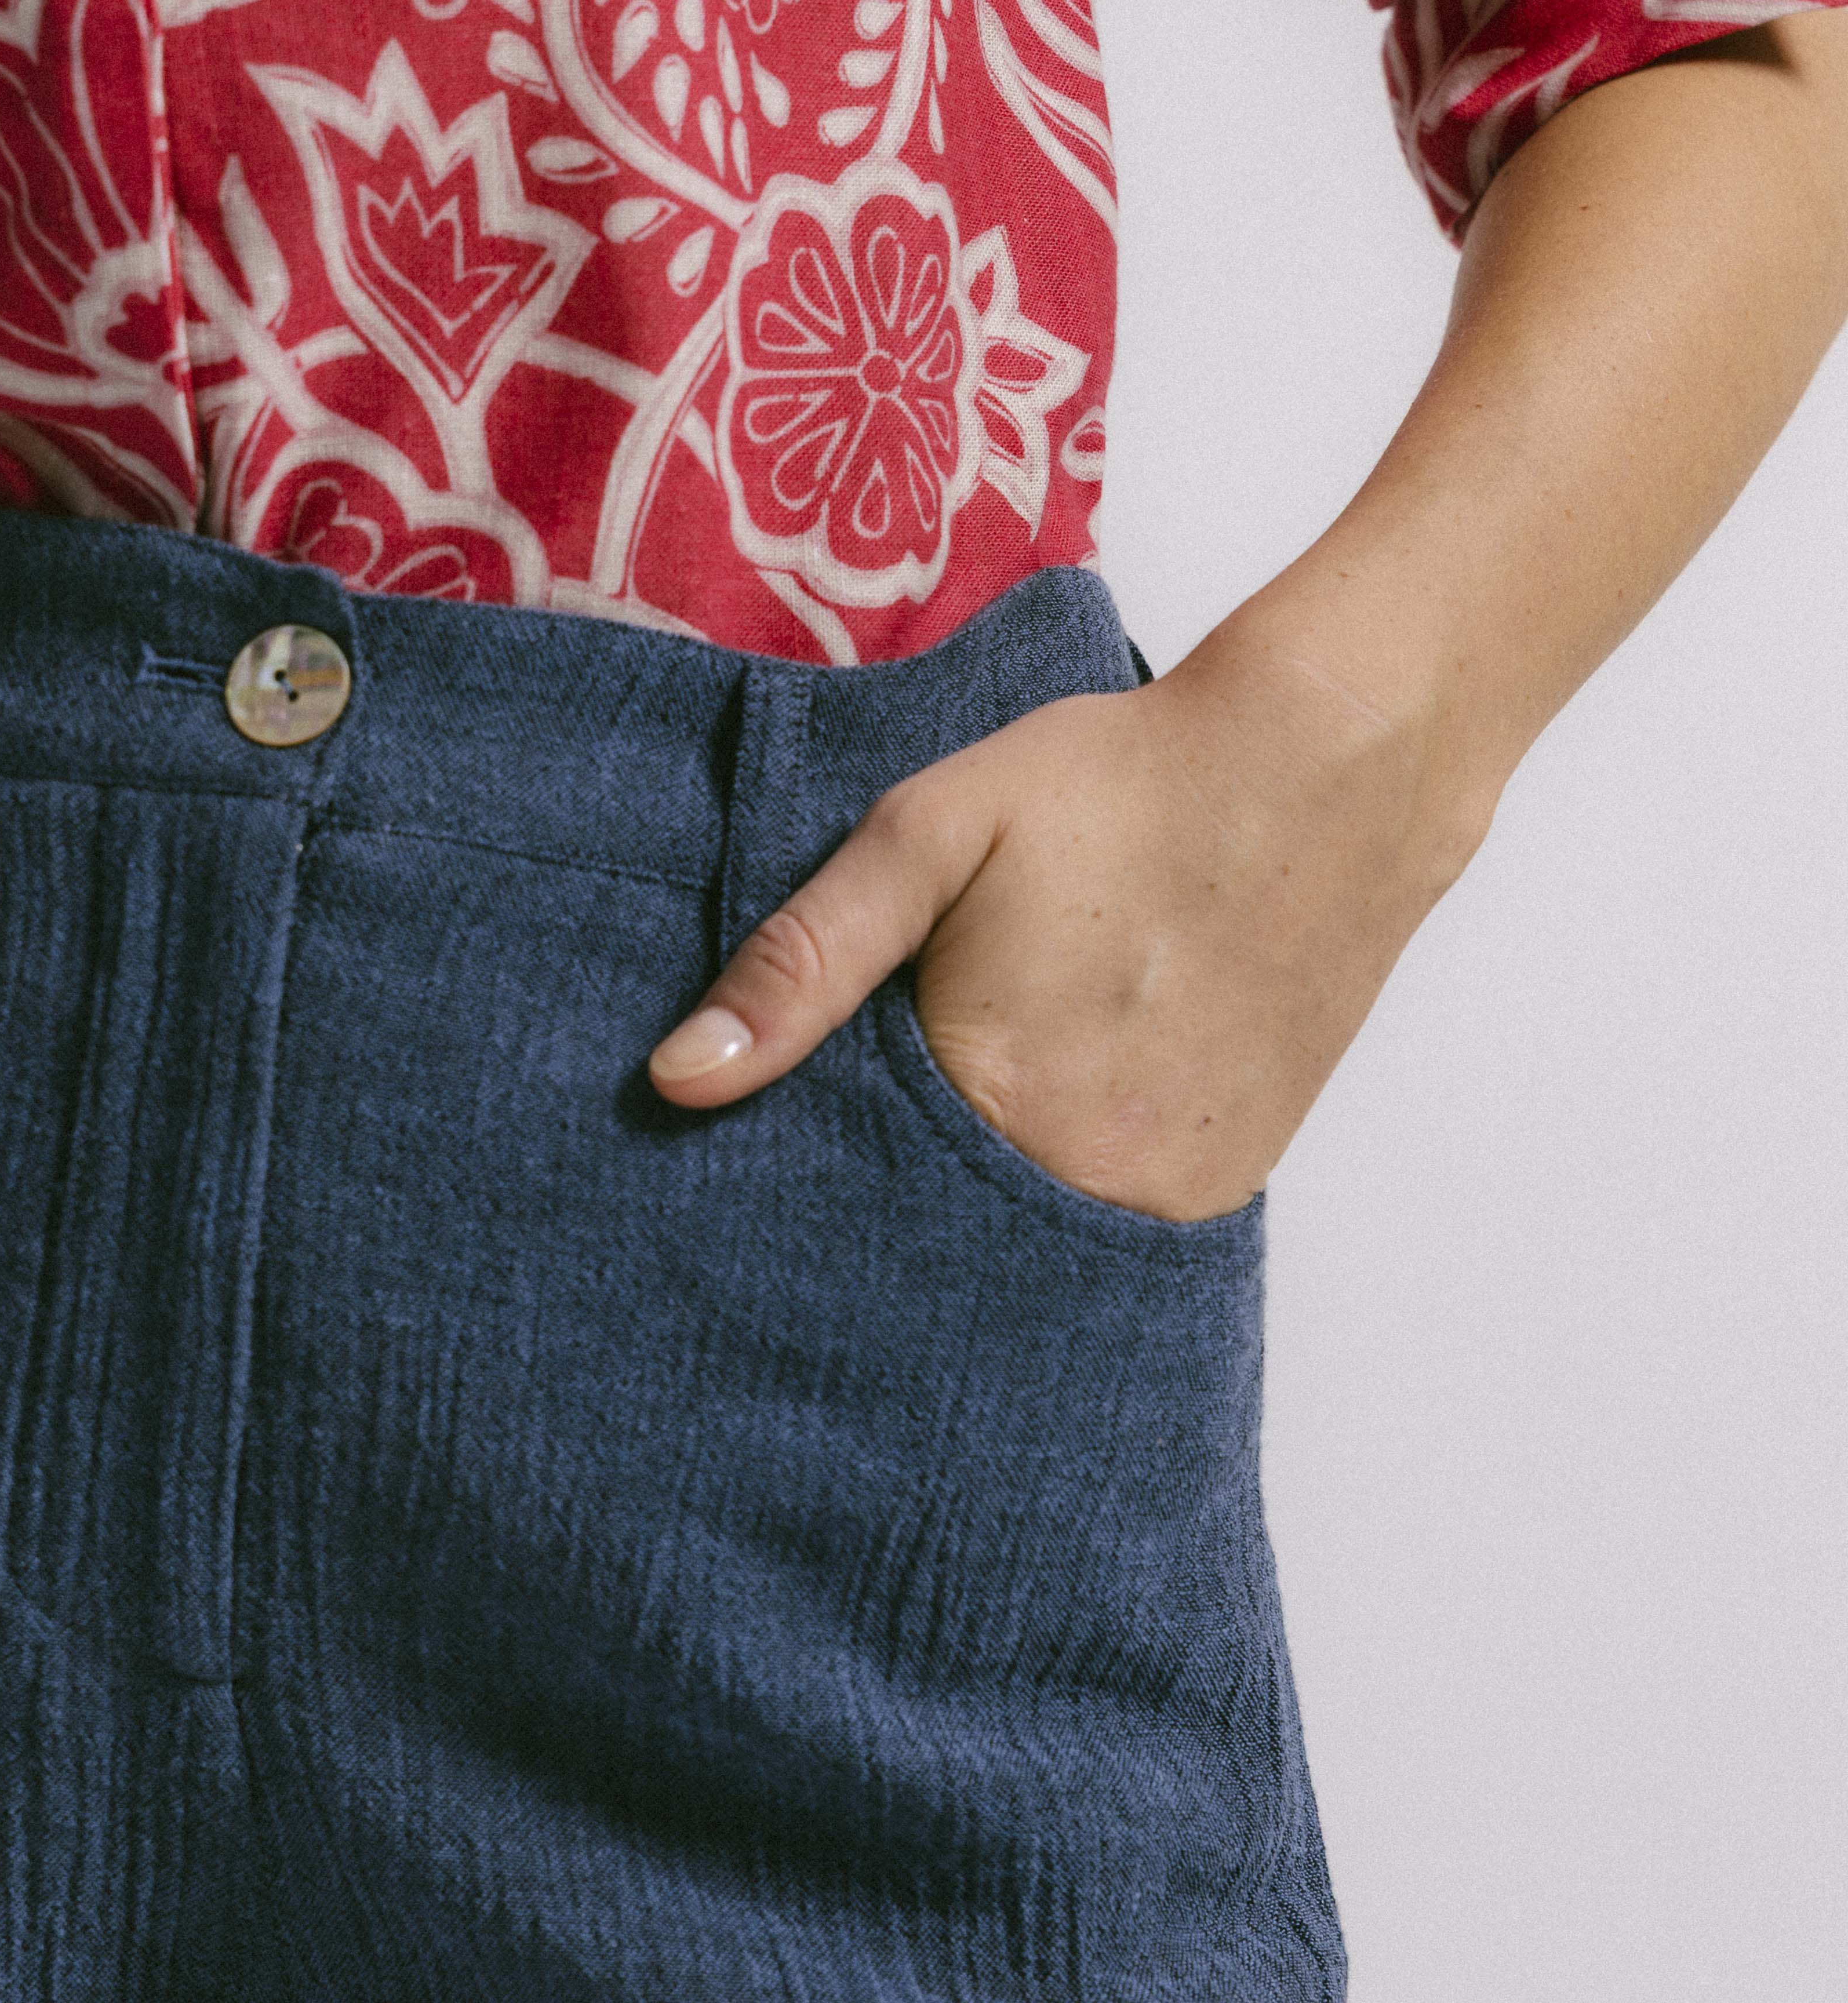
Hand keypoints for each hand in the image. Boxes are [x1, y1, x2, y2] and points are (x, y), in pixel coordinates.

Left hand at [648, 615, 1489, 1222]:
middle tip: (870, 1123)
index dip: (803, 1171)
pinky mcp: (1227, 1186)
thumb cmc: (1114, 784)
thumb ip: (800, 961)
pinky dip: (1066, 1182)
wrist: (1323, 766)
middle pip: (938, 1234)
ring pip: (1026, 1236)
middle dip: (888, 1198)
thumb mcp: (927, 836)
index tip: (776, 1142)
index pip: (848, 1197)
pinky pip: (1109, 1222)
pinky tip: (1061, 1103)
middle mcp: (1089, 1180)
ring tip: (974, 1103)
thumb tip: (678, 1078)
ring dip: (981, 1194)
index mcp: (994, 1101)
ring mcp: (1170, 1196)